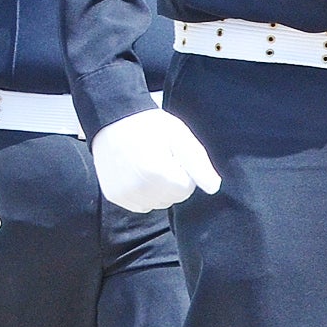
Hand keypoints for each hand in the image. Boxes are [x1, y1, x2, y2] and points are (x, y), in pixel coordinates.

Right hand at [91, 109, 219, 212]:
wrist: (112, 121)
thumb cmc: (151, 126)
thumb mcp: (180, 137)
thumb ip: (198, 163)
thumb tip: (213, 188)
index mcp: (157, 172)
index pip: (186, 189)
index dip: (184, 171)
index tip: (173, 155)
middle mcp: (138, 188)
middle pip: (172, 198)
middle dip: (172, 182)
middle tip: (160, 158)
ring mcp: (123, 194)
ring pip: (157, 204)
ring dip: (158, 190)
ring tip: (148, 164)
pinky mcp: (113, 196)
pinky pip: (140, 206)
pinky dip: (143, 194)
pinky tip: (137, 174)